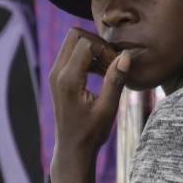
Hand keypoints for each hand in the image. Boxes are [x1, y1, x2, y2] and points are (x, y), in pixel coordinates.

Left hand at [49, 28, 129, 162]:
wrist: (73, 147)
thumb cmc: (92, 131)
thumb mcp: (108, 108)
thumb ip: (115, 80)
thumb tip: (126, 56)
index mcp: (68, 79)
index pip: (85, 43)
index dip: (105, 49)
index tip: (116, 66)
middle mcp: (57, 72)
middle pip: (75, 35)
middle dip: (97, 43)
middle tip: (112, 62)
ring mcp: (56, 73)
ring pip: (73, 42)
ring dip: (93, 49)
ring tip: (109, 69)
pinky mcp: (58, 77)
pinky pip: (72, 54)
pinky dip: (88, 57)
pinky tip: (101, 72)